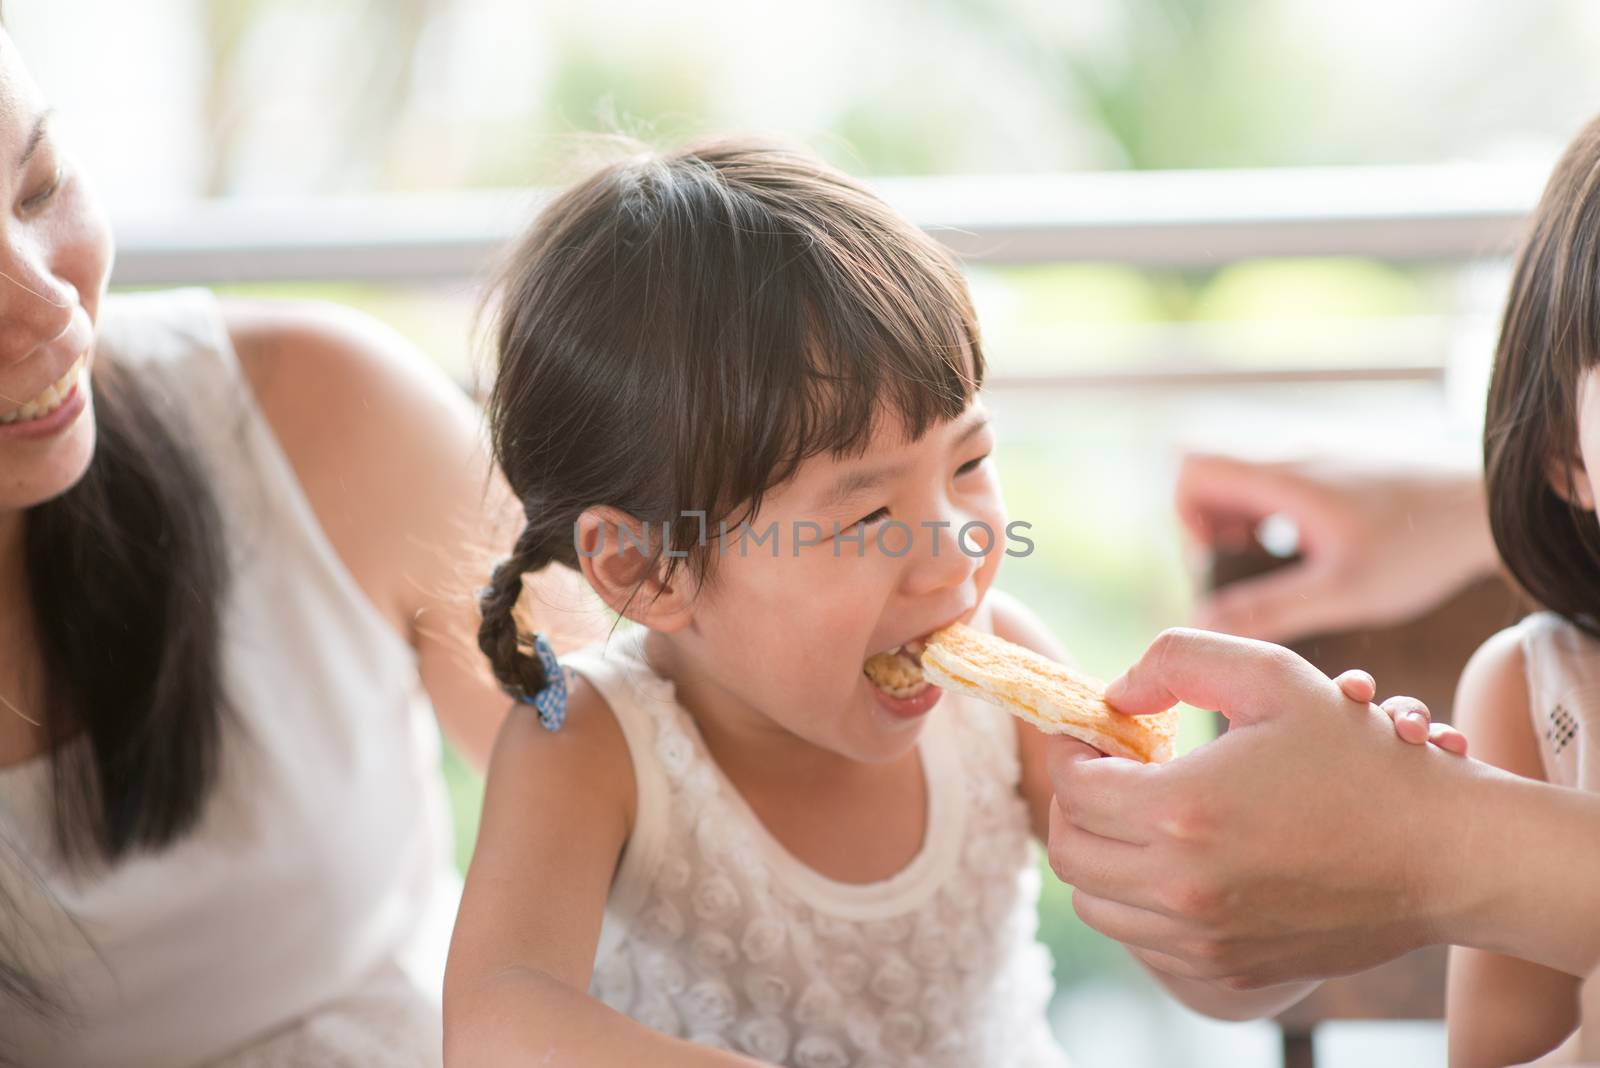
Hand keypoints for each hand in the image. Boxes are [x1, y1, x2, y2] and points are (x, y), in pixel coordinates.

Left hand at [1046, 628, 1490, 987]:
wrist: (1446, 854)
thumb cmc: (1362, 755)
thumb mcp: (1272, 676)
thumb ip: (1176, 661)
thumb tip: (1115, 696)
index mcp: (1182, 811)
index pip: (1072, 788)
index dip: (1074, 750)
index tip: (1097, 733)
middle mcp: (1182, 886)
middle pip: (1070, 850)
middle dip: (1077, 802)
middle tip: (1111, 772)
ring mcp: (1203, 938)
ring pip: (1097, 902)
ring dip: (1103, 853)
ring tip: (1143, 814)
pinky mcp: (1227, 967)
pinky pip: (1142, 938)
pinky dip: (1139, 899)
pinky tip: (1179, 858)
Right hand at [1178, 452, 1495, 640]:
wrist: (1490, 504)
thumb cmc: (1420, 546)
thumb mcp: (1342, 591)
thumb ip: (1269, 608)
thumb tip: (1203, 624)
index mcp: (1282, 477)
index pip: (1191, 470)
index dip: (1185, 516)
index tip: (1215, 557)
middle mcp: (1291, 455)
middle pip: (1209, 470)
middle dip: (1208, 520)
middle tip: (1238, 562)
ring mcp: (1314, 456)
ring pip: (1242, 475)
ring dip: (1238, 517)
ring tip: (1269, 558)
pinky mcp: (1334, 466)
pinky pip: (1274, 479)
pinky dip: (1269, 512)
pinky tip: (1304, 547)